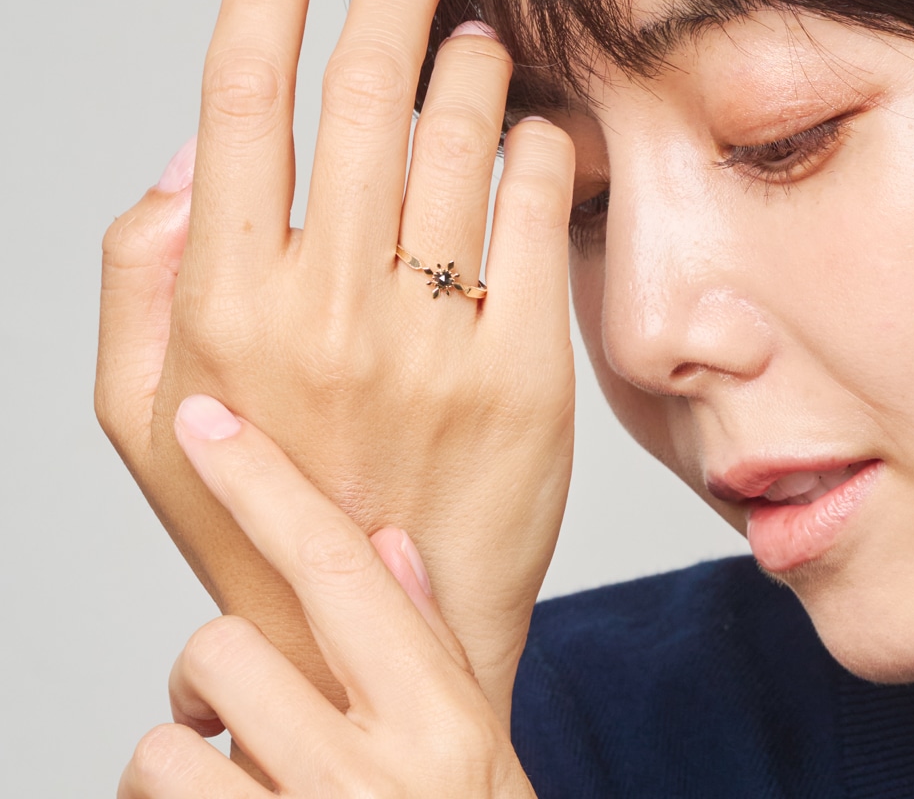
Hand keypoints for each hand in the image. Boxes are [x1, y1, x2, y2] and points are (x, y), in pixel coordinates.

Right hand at [96, 0, 574, 717]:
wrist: (369, 623)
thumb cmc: (254, 511)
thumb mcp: (138, 410)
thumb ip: (138, 274)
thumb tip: (188, 158)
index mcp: (229, 305)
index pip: (244, 98)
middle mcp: (332, 308)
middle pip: (363, 98)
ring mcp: (435, 339)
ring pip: (458, 141)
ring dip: (468, 61)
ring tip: (472, 33)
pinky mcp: (523, 371)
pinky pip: (534, 215)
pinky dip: (534, 146)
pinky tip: (527, 124)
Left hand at [118, 396, 535, 798]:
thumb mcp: (478, 760)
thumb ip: (431, 652)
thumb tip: (389, 547)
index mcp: (442, 722)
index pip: (340, 567)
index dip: (264, 481)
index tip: (206, 422)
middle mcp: (377, 778)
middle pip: (224, 650)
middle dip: (207, 678)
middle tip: (236, 717)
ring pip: (163, 747)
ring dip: (177, 763)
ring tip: (229, 789)